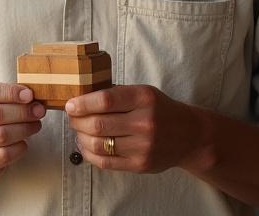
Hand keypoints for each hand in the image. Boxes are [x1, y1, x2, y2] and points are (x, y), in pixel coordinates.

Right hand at [0, 82, 45, 180]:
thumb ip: (8, 95)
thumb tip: (32, 98)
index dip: (14, 93)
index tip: (30, 95)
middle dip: (24, 112)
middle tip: (39, 111)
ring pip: (3, 135)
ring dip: (25, 129)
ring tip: (35, 125)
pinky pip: (6, 154)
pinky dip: (20, 147)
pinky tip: (24, 142)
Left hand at [65, 85, 202, 173]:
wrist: (189, 135)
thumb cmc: (160, 109)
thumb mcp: (143, 93)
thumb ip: (117, 94)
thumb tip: (82, 97)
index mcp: (144, 98)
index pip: (105, 100)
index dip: (83, 103)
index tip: (70, 105)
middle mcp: (144, 122)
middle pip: (98, 124)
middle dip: (77, 121)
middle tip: (72, 118)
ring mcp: (143, 146)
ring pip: (99, 144)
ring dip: (81, 138)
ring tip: (78, 132)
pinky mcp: (140, 164)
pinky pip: (106, 162)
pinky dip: (89, 154)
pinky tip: (85, 146)